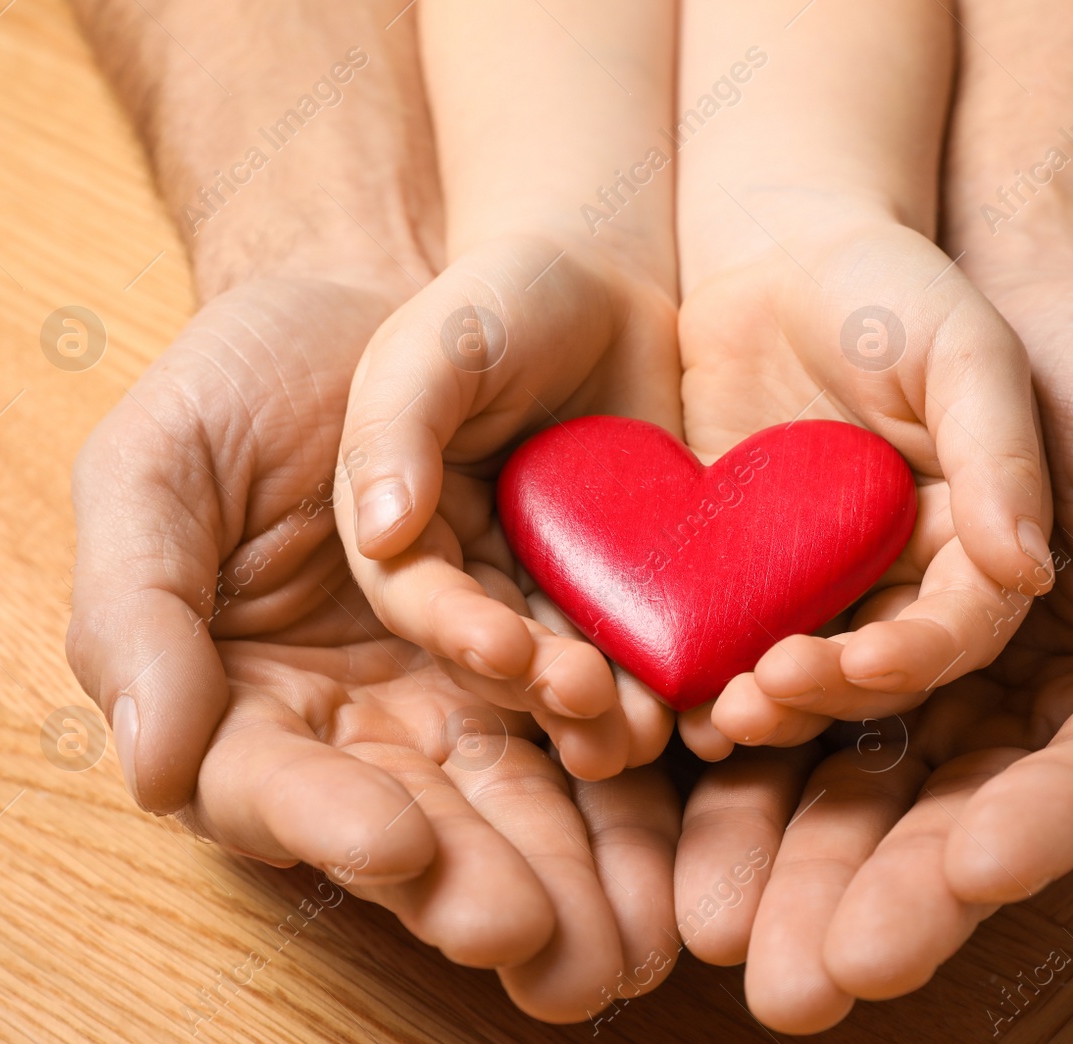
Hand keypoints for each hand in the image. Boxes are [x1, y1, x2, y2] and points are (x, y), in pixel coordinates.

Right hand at [67, 278, 681, 1020]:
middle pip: (418, 824)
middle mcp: (364, 714)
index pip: (276, 792)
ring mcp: (468, 685)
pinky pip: (598, 706)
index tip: (398, 846)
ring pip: (522, 783)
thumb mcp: (159, 461)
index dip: (331, 828)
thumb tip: (155, 766)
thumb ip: (137, 606)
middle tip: (541, 937)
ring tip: (625, 860)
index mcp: (248, 696)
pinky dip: (634, 737)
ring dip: (576, 833)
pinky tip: (672, 750)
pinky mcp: (560, 640)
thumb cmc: (254, 372)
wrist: (400, 295)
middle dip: (480, 881)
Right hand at [333, 236, 681, 780]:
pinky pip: (636, 641)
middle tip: (590, 702)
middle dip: (537, 684)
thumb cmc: (503, 297)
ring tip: (642, 732)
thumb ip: (398, 425)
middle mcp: (469, 568)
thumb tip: (379, 531)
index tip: (508, 649)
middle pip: (493, 652)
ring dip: (596, 708)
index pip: (417, 595)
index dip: (456, 630)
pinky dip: (660, 676)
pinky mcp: (621, 584)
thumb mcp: (438, 343)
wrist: (608, 283)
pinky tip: (693, 703)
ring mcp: (547, 581)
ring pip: (564, 664)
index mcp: (403, 522)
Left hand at [672, 265, 1072, 1032]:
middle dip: (886, 897)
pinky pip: (783, 709)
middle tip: (816, 974)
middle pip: (953, 825)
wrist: (992, 284)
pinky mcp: (826, 634)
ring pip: (854, 786)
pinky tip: (695, 768)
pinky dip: (742, 744)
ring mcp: (915, 684)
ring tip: (725, 914)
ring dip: (789, 850)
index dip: (1033, 833)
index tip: (972, 868)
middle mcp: (1015, 713)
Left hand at [675, 213, 1052, 757]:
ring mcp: (812, 581)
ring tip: (716, 717)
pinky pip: (720, 637)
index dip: (917, 657)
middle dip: (825, 696)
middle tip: (762, 700)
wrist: (772, 251)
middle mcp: (897, 576)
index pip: (960, 627)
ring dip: (764, 708)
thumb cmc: (886, 286)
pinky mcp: (733, 572)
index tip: (864, 664)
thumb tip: (1031, 573)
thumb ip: (1001, 454)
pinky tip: (663, 698)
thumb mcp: (962, 350)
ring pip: (798, 675)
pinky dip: (698, 674)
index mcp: (969, 537)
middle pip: (874, 672)